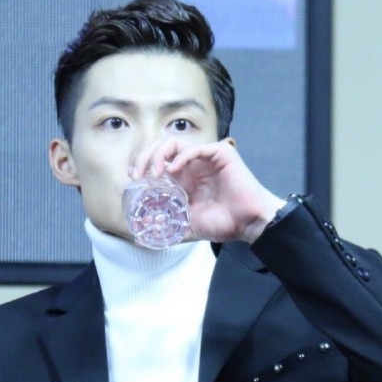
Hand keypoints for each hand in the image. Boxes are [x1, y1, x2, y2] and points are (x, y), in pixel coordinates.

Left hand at [132, 138, 284, 243]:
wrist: (248, 224)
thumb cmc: (223, 224)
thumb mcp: (187, 227)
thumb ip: (168, 228)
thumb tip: (142, 238)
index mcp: (184, 177)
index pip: (157, 161)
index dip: (142, 165)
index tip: (133, 179)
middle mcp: (192, 164)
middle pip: (161, 148)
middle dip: (145, 157)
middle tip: (138, 174)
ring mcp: (205, 158)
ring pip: (175, 142)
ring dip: (159, 154)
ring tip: (155, 172)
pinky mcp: (221, 154)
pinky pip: (197, 147)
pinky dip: (182, 156)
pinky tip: (174, 169)